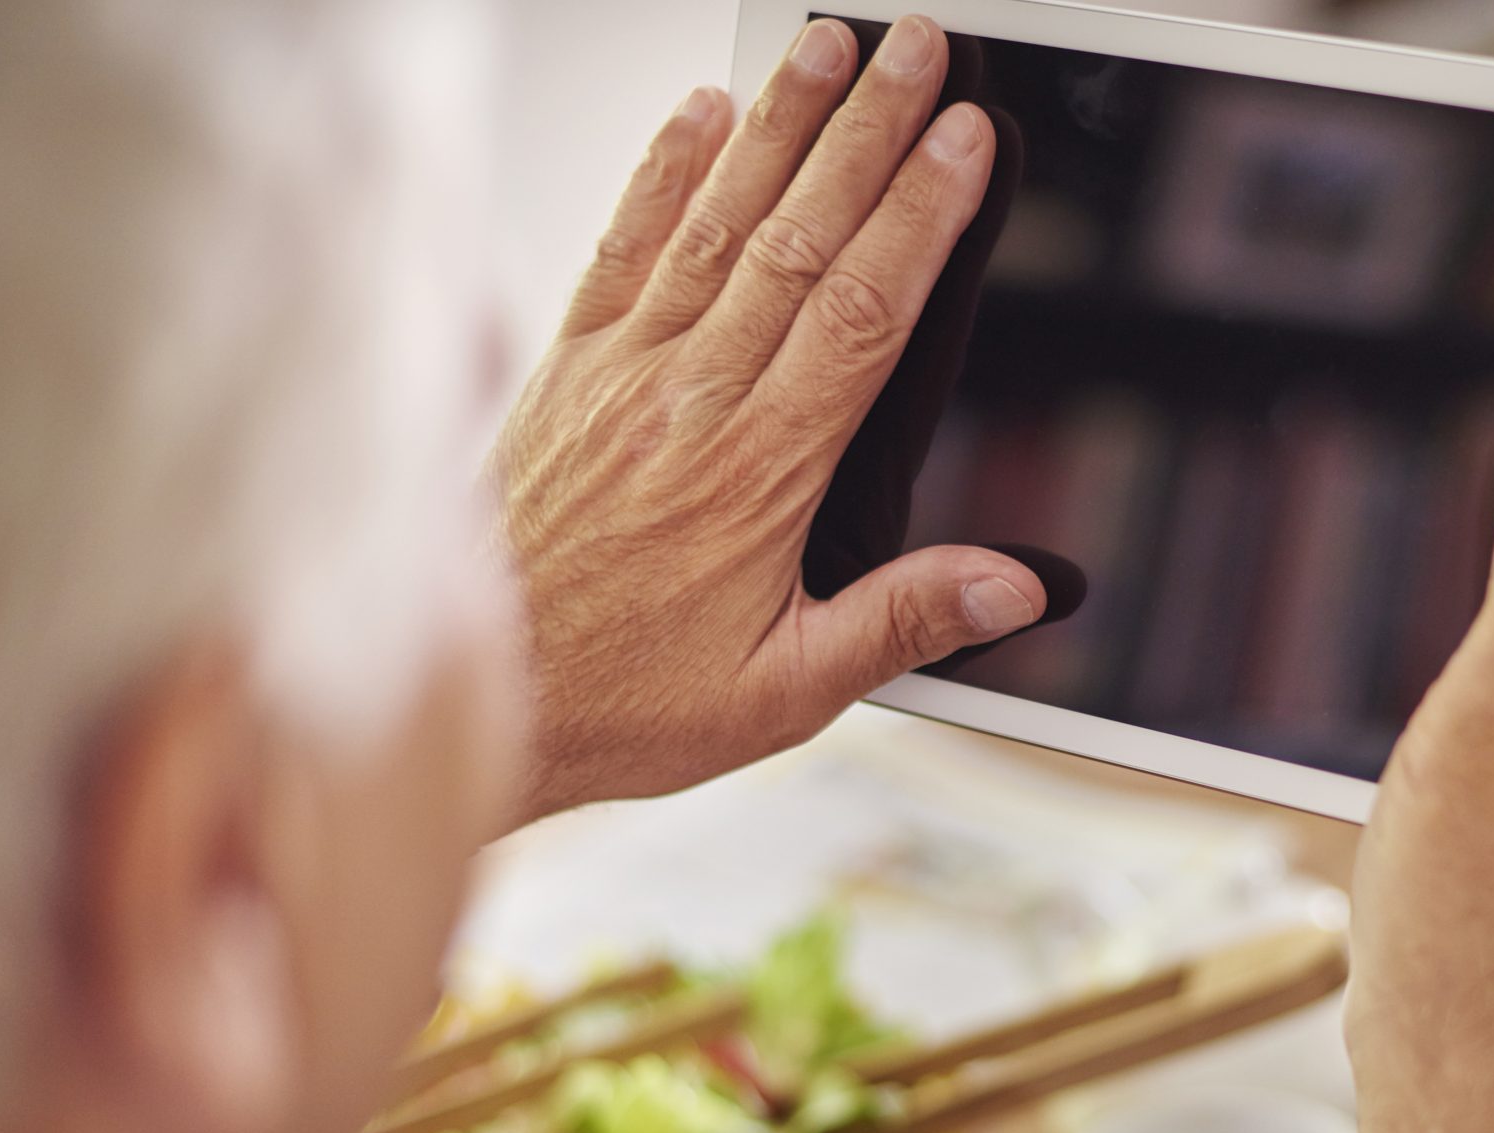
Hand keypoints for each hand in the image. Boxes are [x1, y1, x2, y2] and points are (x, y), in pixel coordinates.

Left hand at [494, 16, 1045, 821]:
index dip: (917, 215)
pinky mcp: (566, 373)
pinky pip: (622, 248)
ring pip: (716, 221)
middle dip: (867, 130)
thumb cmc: (626, 702)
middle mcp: (689, 404)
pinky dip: (663, 172)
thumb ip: (904, 623)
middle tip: (916, 46)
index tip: (964, 137)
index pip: (859, 314)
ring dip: (779, 124)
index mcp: (759, 476)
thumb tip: (1014, 586)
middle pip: (798, 238)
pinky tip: (701, 112)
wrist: (480, 705)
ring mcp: (620, 376)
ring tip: (829, 44)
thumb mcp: (786, 694)